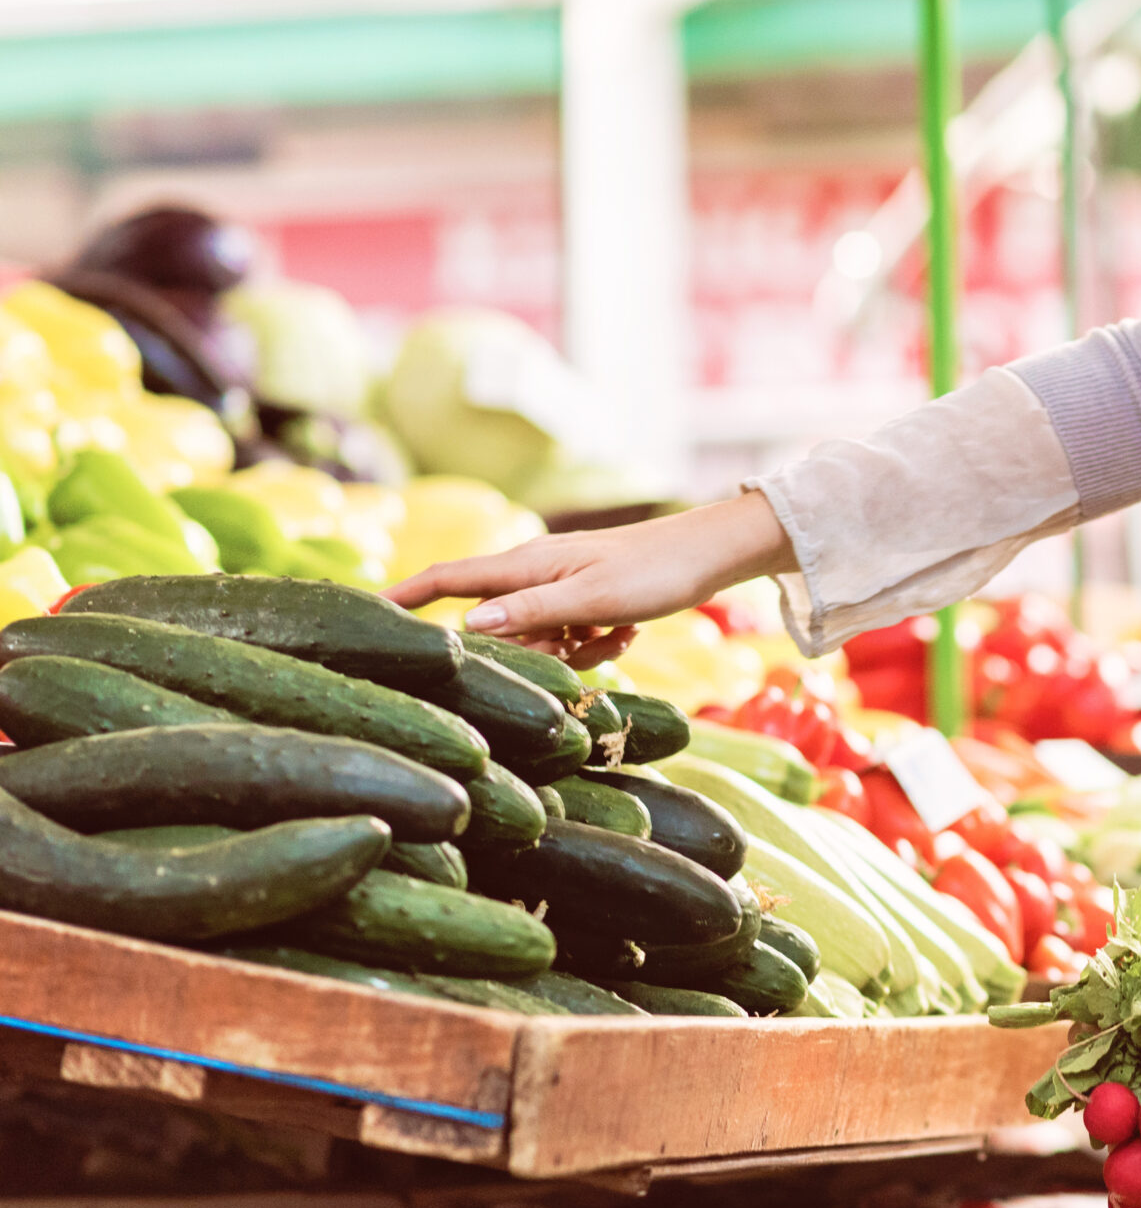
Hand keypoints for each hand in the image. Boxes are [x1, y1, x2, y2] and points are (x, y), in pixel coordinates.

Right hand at [383, 493, 791, 665]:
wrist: (711, 556)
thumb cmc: (655, 572)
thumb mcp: (591, 600)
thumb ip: (530, 614)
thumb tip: (466, 627)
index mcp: (524, 566)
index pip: (447, 579)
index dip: (404, 597)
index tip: (363, 613)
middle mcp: (534, 575)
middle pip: (493, 626)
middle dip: (522, 651)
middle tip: (571, 642)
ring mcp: (559, 590)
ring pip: (535, 640)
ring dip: (569, 651)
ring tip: (612, 631)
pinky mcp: (584, 604)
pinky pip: (569, 640)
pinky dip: (593, 645)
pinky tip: (625, 634)